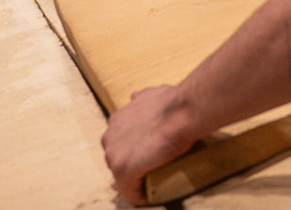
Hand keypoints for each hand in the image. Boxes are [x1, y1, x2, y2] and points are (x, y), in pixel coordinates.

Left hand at [103, 85, 197, 204]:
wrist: (181, 112)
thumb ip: (139, 100)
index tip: (148, 154)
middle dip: (133, 164)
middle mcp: (109, 138)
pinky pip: (131, 192)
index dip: (134, 150)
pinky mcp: (124, 172)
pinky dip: (140, 196)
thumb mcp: (149, 95)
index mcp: (115, 122)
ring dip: (136, 179)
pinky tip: (150, 195)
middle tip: (152, 167)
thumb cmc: (171, 102)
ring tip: (152, 181)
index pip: (120, 143)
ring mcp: (114, 156)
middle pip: (119, 160)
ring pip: (123, 177)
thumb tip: (135, 97)